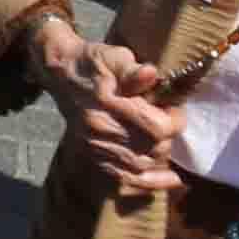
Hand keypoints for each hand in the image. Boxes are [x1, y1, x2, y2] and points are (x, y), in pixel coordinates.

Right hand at [38, 22, 185, 194]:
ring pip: (142, 166)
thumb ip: (133, 69)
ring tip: (166, 141)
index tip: (174, 109)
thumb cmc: (94, 63)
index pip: (158, 127)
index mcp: (110, 105)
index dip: (175, 120)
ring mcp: (97, 147)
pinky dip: (151, 182)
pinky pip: (126, 178)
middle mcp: (102, 131)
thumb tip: (151, 74)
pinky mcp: (95, 156)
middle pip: (153, 149)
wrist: (63, 75)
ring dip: (161, 157)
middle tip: (170, 122)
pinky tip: (172, 180)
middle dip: (169, 137)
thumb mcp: (114, 57)